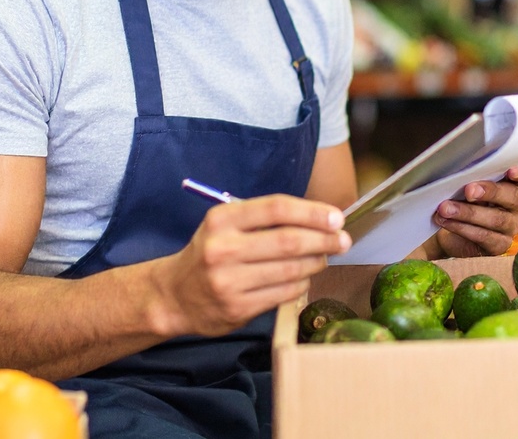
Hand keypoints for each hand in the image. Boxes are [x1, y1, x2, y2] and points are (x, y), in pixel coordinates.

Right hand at [157, 194, 350, 336]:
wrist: (175, 295)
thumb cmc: (210, 253)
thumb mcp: (225, 226)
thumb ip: (263, 219)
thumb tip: (318, 219)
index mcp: (222, 220)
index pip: (276, 209)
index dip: (311, 212)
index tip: (336, 217)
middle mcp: (223, 248)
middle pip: (288, 241)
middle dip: (323, 240)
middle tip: (343, 241)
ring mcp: (229, 281)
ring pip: (289, 270)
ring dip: (316, 263)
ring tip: (325, 258)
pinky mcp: (237, 308)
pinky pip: (283, 294)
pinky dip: (301, 284)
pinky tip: (304, 278)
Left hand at [429, 162, 517, 258]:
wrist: (447, 226)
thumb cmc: (459, 196)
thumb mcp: (466, 181)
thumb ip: (471, 175)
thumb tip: (459, 170)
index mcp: (513, 183)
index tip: (511, 170)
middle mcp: (517, 205)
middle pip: (514, 196)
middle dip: (490, 192)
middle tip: (468, 190)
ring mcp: (511, 226)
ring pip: (497, 219)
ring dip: (468, 212)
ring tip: (445, 208)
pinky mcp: (499, 245)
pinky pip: (485, 237)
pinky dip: (462, 228)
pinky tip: (446, 222)